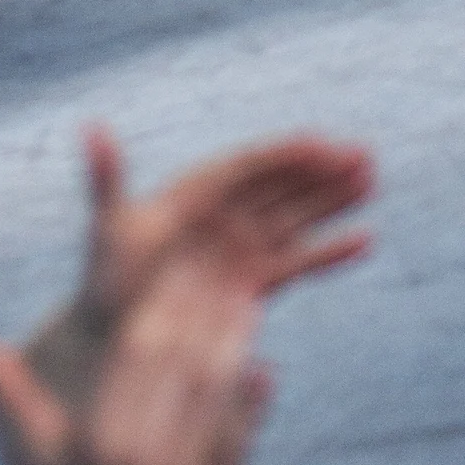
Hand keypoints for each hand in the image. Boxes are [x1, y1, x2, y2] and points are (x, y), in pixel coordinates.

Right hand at [0, 253, 269, 464]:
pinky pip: (233, 428)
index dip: (158, 296)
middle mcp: (134, 446)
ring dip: (230, 332)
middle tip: (221, 256)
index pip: (132, 347)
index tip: (177, 258)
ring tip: (247, 289)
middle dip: (198, 299)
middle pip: (172, 354)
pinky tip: (256, 354)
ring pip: (207, 384)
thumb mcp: (54, 456)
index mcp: (98, 431)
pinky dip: (246, 388)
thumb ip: (20, 398)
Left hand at [71, 126, 371, 335]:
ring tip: (372, 182)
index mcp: (192, 194)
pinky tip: (364, 242)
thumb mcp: (106, 229)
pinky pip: (295, 261)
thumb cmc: (105, 281)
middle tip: (366, 156)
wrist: (111, 337)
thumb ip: (104, 179)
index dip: (284, 155)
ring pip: (294, 217)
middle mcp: (220, 214)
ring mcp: (237, 247)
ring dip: (331, 200)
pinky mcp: (250, 281)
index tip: (324, 144)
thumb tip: (91, 127)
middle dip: (320, 171)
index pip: (247, 167)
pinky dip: (328, 252)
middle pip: (279, 185)